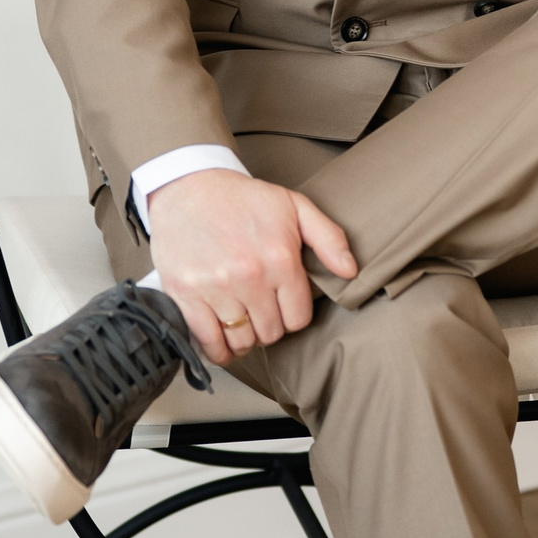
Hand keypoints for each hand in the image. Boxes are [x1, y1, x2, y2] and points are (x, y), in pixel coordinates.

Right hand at [147, 170, 357, 366]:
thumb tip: (350, 271)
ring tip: (241, 323)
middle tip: (260, 312)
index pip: (298, 318)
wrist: (188, 186)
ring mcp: (217, 287)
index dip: (292, 316)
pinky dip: (217, 351)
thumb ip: (328, 238)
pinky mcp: (187, 294)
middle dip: (269, 326)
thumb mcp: (294, 206)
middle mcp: (250, 277)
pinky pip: (209, 342)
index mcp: (280, 258)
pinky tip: (221, 343)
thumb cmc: (242, 198)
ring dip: (244, 339)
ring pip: (241, 340)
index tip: (282, 306)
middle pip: (270, 333)